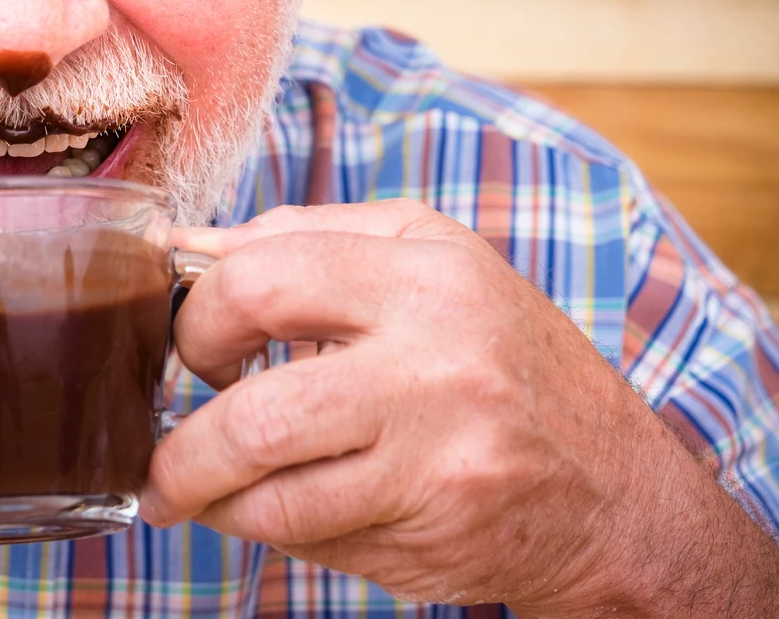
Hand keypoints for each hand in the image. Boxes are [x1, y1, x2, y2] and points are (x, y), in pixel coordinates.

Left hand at [141, 200, 778, 614]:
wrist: (614, 493)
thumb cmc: (504, 362)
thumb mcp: (430, 263)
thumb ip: (309, 242)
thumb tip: (192, 253)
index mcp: (427, 274)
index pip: (261, 279)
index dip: (197, 317)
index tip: (190, 346)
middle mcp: (439, 363)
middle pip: (259, 414)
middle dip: (183, 447)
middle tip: (164, 452)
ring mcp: (441, 457)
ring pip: (273, 496)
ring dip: (206, 502)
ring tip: (184, 494)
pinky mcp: (436, 529)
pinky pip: (309, 537)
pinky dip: (261, 529)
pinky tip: (260, 512)